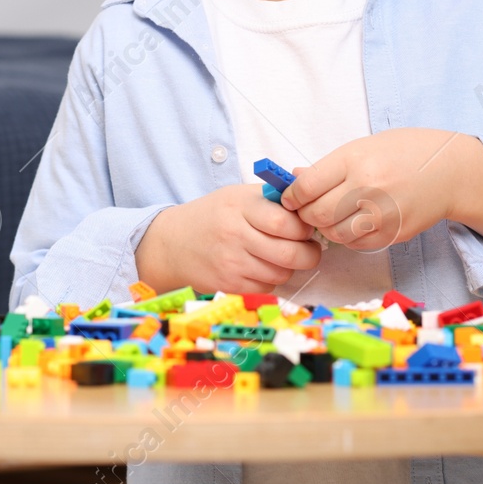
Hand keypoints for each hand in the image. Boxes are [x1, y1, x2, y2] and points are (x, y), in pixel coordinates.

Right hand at [135, 184, 321, 294]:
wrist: (173, 243)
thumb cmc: (213, 216)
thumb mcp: (237, 195)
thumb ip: (271, 198)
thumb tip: (309, 202)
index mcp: (240, 206)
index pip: (285, 222)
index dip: (304, 227)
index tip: (305, 226)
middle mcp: (235, 234)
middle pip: (290, 253)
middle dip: (308, 253)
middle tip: (308, 248)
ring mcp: (231, 263)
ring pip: (281, 273)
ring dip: (289, 267)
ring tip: (281, 256)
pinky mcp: (228, 285)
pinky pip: (267, 288)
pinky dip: (271, 280)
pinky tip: (261, 267)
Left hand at [282, 129, 482, 250]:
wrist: (450, 170)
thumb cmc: (405, 152)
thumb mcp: (363, 147)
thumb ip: (328, 166)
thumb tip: (294, 179)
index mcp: (355, 159)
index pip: (307, 186)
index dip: (292, 196)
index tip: (290, 198)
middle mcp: (367, 187)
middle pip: (317, 214)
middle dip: (305, 214)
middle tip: (308, 210)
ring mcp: (382, 214)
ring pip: (334, 234)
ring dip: (326, 228)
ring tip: (332, 216)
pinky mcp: (393, 234)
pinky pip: (356, 244)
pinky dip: (348, 237)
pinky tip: (354, 223)